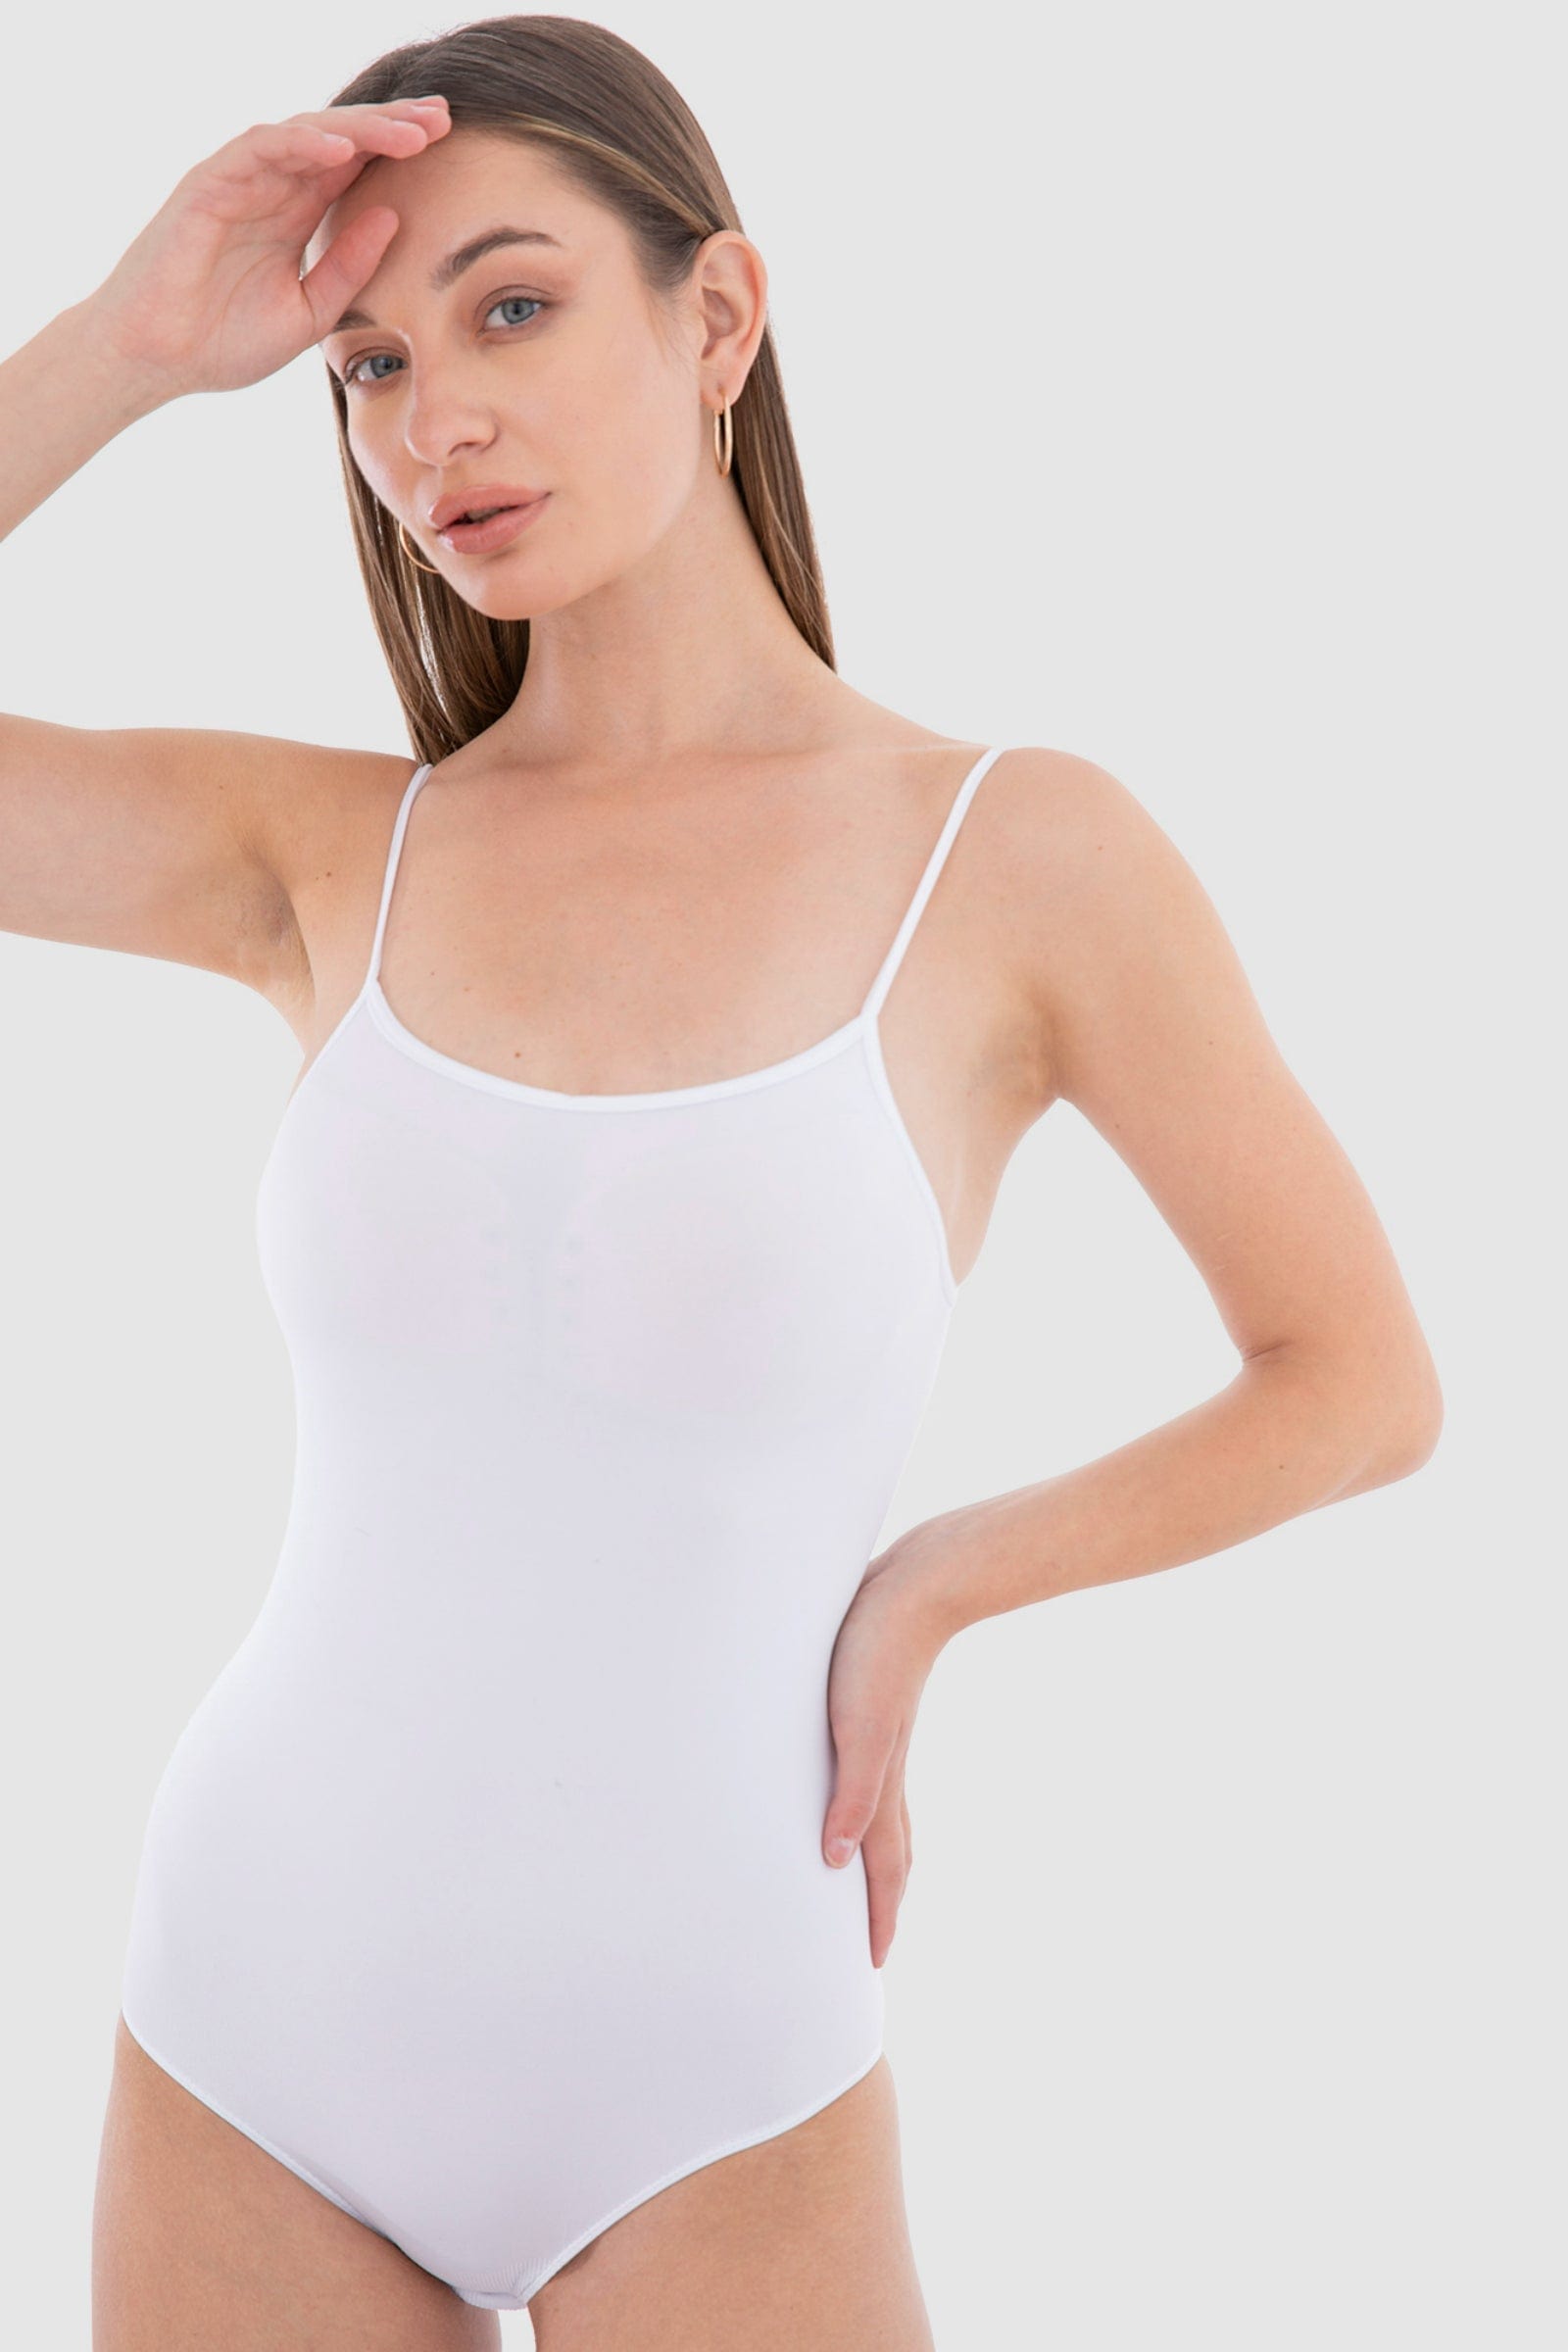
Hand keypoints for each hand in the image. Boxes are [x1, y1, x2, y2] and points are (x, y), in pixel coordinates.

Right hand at [83, 97, 452, 400]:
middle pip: (339, 140)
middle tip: (443, 117)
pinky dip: (301, 144)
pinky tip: (344, 148)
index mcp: (297, 215)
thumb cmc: (223, 342)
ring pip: (306, 135)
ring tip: (407, 130)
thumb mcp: (309, 312)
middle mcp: (272, 188)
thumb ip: (349, 268)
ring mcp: (239, 182)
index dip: (399, 149)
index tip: (448, 140)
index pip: (355, 166)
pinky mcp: (208, 184)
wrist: (158, 362)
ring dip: (358, 128)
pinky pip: (259, 149)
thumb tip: (394, 218)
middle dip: (391, 126)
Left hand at [822, 1538, 954, 1968]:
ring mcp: (880, 1739)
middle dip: (877, 1901)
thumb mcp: (857, 1726)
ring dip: (870, 1857)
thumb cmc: (879, 1652)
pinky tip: (846, 1791)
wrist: (918, 1585)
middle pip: (885, 1852)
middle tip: (868, 1944)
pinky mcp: (869, 1708)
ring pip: (877, 1815)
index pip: (879, 1868)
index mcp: (879, 1781)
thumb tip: (833, 1862)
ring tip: (854, 1882)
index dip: (875, 1916)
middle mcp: (883, 1768)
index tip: (872, 1965)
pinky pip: (864, 1775)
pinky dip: (858, 1803)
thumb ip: (851, 1793)